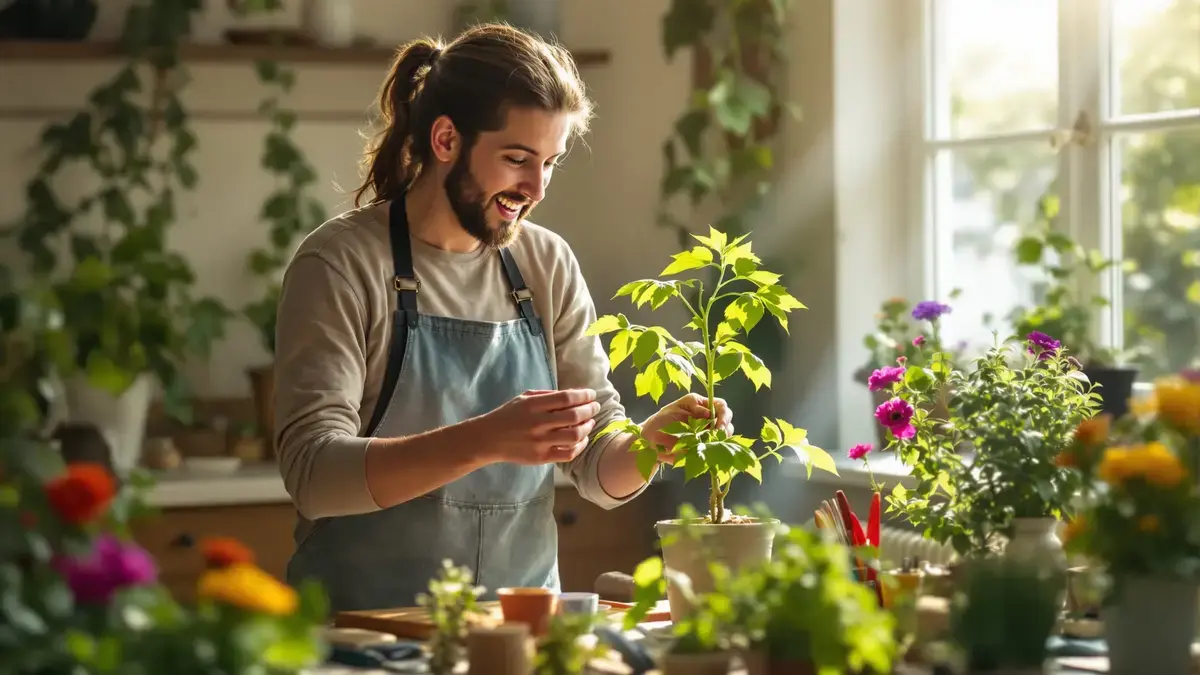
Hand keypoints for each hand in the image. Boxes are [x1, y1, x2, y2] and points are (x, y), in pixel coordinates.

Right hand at [474, 389, 600, 464]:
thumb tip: (574, 395)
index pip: (566, 398)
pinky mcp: (541, 458)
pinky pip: (568, 453)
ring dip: (587, 427)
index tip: (591, 394)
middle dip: (590, 410)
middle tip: (595, 407)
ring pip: (575, 435)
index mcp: (534, 405)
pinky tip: (582, 439)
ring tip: (590, 422)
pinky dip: (580, 446)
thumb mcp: (524, 398)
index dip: (583, 396)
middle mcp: (538, 423)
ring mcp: (540, 442)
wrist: (488, 439)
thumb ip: (548, 395)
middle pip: (574, 416)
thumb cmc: (508, 415)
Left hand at [641, 393, 733, 462]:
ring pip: (724, 436)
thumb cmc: (661, 421)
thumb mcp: (674, 409)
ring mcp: (708, 435)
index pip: (721, 406)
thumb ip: (693, 408)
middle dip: (724, 427)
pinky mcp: (705, 449)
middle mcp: (708, 420)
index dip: (723, 413)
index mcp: (702, 406)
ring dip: (719, 439)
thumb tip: (709, 413)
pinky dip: (714, 450)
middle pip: (727, 421)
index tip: (718, 423)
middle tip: (717, 434)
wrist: (651, 443)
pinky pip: (716, 450)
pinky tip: (707, 451)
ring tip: (708, 442)